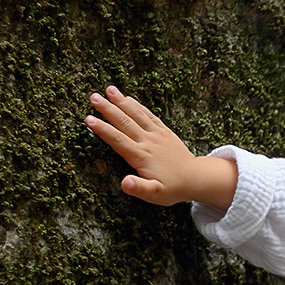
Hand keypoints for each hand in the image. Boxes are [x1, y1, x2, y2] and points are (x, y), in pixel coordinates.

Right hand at [84, 85, 235, 207]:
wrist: (196, 179)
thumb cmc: (173, 188)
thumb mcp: (155, 195)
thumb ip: (139, 188)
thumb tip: (125, 183)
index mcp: (141, 156)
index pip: (118, 140)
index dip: (102, 129)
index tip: (88, 119)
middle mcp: (148, 142)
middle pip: (124, 122)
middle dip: (108, 109)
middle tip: (92, 97)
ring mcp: (157, 135)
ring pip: (136, 115)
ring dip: (122, 101)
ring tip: (109, 89)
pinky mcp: (164, 132)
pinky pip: (149, 115)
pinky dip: (138, 106)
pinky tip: (129, 98)